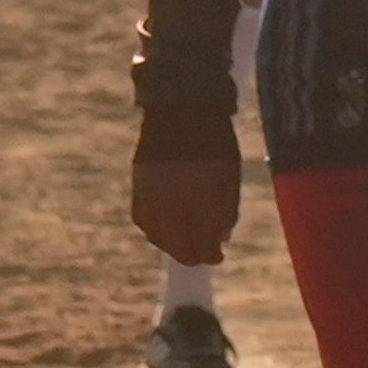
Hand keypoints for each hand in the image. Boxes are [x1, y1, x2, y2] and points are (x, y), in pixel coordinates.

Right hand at [132, 141, 238, 266]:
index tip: (218, 257)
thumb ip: (226, 211)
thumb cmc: (216, 143)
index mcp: (203, 199)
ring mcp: (152, 195)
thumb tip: (220, 240)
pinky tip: (166, 230)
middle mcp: (173, 202)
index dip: (211, 255)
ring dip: (172, 245)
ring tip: (186, 244)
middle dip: (192, 256)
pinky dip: (154, 230)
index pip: (203, 242)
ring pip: (157, 236)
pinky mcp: (137, 186)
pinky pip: (142, 219)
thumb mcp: (230, 177)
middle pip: (178, 245)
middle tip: (203, 257)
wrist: (181, 110)